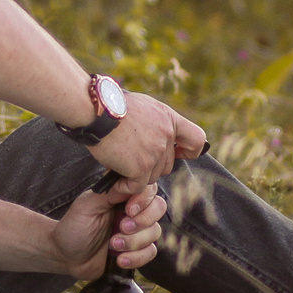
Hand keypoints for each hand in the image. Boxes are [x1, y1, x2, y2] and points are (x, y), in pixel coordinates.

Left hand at [57, 179, 167, 279]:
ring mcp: (136, 232)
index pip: (147, 189)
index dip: (143, 200)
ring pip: (155, 232)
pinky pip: (150, 252)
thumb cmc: (74, 227)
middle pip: (159, 208)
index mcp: (122, 196)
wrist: (66, 256)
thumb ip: (110, 192)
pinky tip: (119, 259)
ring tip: (113, 245)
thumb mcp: (87, 205)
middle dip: (142, 221)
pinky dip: (137, 257)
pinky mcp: (136, 251)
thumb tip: (131, 183)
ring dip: (135, 242)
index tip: (128, 210)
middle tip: (122, 228)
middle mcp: (132, 212)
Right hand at [84, 93, 204, 182]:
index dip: (188, 151)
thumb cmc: (111, 106)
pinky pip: (137, 186)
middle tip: (130, 159)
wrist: (96, 110)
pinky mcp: (141, 167)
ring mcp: (155, 152)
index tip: (177, 153)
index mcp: (168, 118)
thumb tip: (157, 136)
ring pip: (152, 176)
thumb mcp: (142, 105)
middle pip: (167, 165)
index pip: (196, 140)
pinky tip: (115, 181)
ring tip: (118, 164)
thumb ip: (155, 121)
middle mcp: (166, 135)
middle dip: (150, 166)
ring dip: (136, 175)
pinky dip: (125, 187)